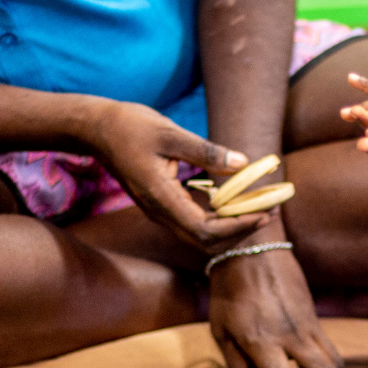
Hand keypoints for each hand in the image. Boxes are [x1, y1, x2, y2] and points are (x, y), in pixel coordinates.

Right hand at [85, 100, 270, 251]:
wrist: (97, 130)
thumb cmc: (130, 126)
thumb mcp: (170, 133)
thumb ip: (207, 151)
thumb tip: (243, 163)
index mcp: (161, 198)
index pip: (205, 230)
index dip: (237, 227)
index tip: (263, 212)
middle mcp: (160, 212)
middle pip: (205, 241)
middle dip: (240, 231)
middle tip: (269, 212)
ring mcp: (159, 211)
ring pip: (199, 236)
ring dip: (230, 227)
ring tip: (258, 208)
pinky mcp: (160, 205)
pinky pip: (193, 223)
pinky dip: (217, 219)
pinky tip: (233, 202)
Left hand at [209, 243, 341, 367]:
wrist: (251, 248)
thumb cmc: (229, 289)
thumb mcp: (221, 329)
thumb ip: (237, 365)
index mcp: (261, 340)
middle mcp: (290, 334)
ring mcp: (306, 323)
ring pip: (335, 361)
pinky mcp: (313, 315)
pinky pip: (327, 345)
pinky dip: (323, 360)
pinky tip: (306, 363)